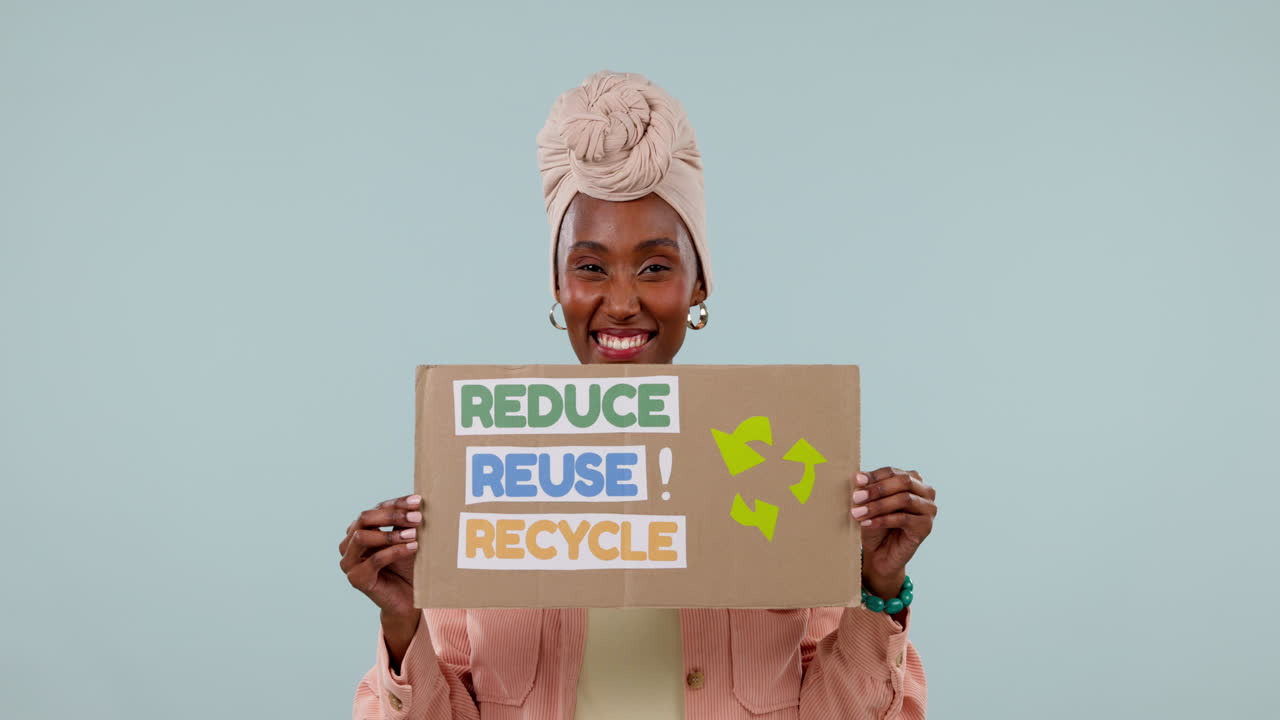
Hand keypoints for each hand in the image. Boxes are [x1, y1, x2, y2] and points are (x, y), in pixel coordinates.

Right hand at [339, 494, 422, 618]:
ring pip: (362, 537)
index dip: (396, 503)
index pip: (376, 510)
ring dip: (391, 534)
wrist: (408, 599)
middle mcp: (348, 544)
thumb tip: (418, 501)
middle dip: (392, 515)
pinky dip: (394, 551)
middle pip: (364, 519)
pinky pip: (373, 560)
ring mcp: (349, 562)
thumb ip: (405, 522)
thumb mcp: (406, 539)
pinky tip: (413, 547)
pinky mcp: (356, 579)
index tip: (418, 501)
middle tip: (417, 517)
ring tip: (414, 534)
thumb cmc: (407, 566)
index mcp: (358, 530)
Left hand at [851, 467, 936, 598]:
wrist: (880, 553)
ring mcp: (929, 509)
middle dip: (877, 489)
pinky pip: (903, 519)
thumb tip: (858, 478)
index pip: (892, 472)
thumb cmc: (875, 524)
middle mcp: (925, 492)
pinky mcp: (926, 527)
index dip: (874, 476)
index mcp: (913, 480)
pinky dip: (882, 520)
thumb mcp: (869, 503)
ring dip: (878, 506)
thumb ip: (867, 490)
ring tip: (858, 513)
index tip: (856, 480)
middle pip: (903, 482)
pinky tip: (867, 523)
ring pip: (904, 499)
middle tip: (856, 498)